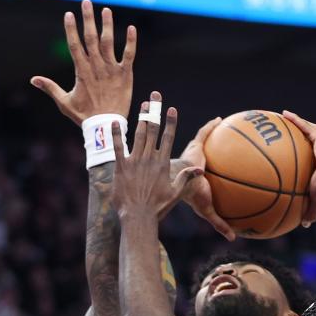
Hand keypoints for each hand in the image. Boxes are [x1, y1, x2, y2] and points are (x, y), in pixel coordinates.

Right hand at [31, 0, 135, 124]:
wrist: (106, 126)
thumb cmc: (84, 116)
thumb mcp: (64, 102)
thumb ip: (50, 88)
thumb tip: (33, 80)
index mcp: (81, 71)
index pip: (75, 45)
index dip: (71, 29)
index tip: (69, 14)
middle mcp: (96, 66)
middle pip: (91, 38)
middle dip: (88, 19)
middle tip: (86, 2)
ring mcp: (112, 69)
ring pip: (109, 42)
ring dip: (107, 25)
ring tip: (106, 10)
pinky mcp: (125, 74)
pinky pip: (129, 54)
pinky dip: (131, 41)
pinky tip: (131, 28)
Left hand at [112, 92, 202, 220]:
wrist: (138, 217)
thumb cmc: (157, 207)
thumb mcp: (175, 193)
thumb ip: (185, 178)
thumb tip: (199, 170)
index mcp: (162, 164)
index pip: (168, 138)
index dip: (170, 122)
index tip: (171, 109)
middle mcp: (149, 159)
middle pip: (153, 130)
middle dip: (155, 112)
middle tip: (155, 98)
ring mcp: (134, 162)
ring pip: (138, 135)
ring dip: (141, 118)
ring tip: (143, 105)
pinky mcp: (121, 168)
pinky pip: (118, 147)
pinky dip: (116, 134)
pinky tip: (115, 122)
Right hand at [175, 118, 234, 240]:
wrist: (180, 183)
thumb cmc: (192, 197)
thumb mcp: (208, 211)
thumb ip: (220, 223)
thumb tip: (233, 238)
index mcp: (194, 178)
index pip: (201, 173)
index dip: (206, 171)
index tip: (213, 170)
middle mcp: (192, 165)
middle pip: (201, 154)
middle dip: (206, 148)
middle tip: (220, 145)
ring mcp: (193, 153)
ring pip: (202, 140)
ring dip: (208, 131)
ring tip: (220, 124)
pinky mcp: (195, 145)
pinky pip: (205, 132)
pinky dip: (211, 125)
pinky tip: (220, 119)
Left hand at [283, 110, 315, 226]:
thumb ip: (310, 211)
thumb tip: (304, 225)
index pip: (313, 154)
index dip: (305, 151)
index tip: (296, 150)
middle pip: (310, 138)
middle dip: (300, 132)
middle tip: (288, 129)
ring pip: (308, 129)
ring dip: (298, 122)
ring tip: (285, 116)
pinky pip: (305, 126)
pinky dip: (295, 120)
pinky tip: (285, 114)